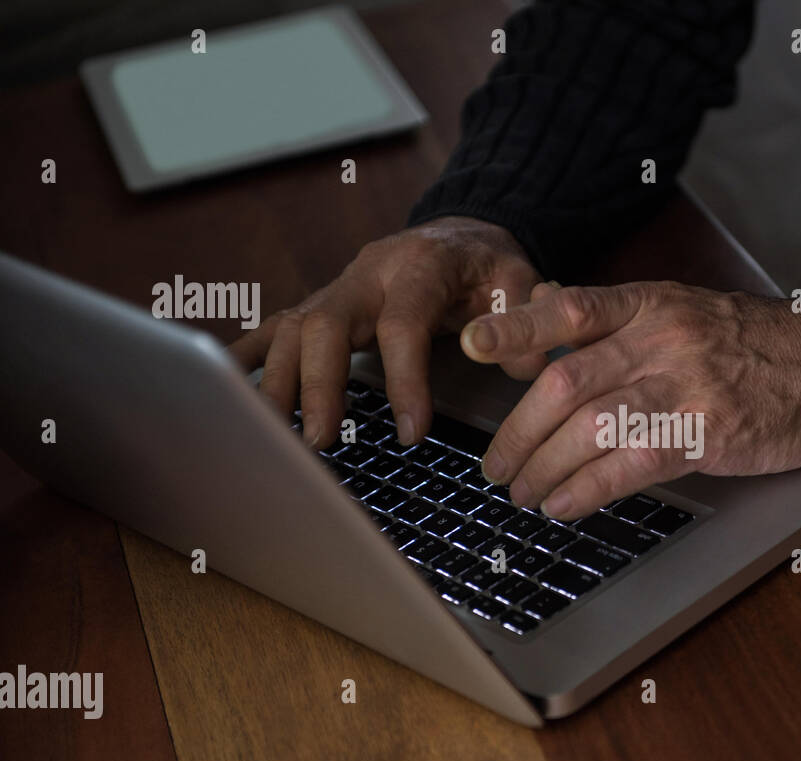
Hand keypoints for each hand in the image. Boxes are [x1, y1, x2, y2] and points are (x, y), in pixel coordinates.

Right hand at [229, 217, 544, 447]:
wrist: (461, 236)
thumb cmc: (489, 269)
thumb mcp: (521, 284)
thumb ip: (526, 322)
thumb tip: (529, 365)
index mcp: (421, 267)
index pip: (402, 324)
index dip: (404, 378)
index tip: (411, 430)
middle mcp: (367, 274)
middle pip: (326, 324)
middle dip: (320, 384)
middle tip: (325, 440)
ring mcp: (337, 289)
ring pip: (291, 330)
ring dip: (279, 384)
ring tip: (276, 437)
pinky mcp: (319, 306)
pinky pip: (273, 329)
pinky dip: (247, 360)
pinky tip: (227, 391)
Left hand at [461, 280, 800, 518]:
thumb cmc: (758, 346)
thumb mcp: (687, 310)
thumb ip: (621, 317)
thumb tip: (549, 305)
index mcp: (650, 304)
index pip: (567, 309)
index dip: (514, 325)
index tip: (471, 344)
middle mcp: (661, 339)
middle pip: (563, 382)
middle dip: (518, 432)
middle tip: (497, 466)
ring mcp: (685, 384)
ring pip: (589, 426)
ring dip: (544, 467)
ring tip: (524, 493)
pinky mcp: (707, 431)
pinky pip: (629, 463)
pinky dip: (587, 489)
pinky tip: (565, 504)